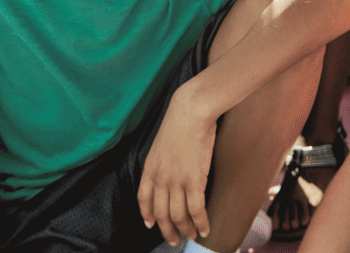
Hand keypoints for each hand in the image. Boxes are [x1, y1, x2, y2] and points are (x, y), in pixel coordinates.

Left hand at [137, 88, 216, 245]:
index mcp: (150, 168)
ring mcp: (176, 181)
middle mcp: (160, 179)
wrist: (190, 111)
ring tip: (192, 236)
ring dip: (186, 229)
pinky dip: (201, 223)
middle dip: (168, 229)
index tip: (151, 224)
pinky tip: (206, 229)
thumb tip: (170, 166)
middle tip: (174, 239)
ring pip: (178, 216)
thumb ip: (163, 159)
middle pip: (161, 213)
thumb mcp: (162, 142)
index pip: (143, 199)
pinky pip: (196, 210)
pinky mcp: (194, 181)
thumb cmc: (180, 121)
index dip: (147, 214)